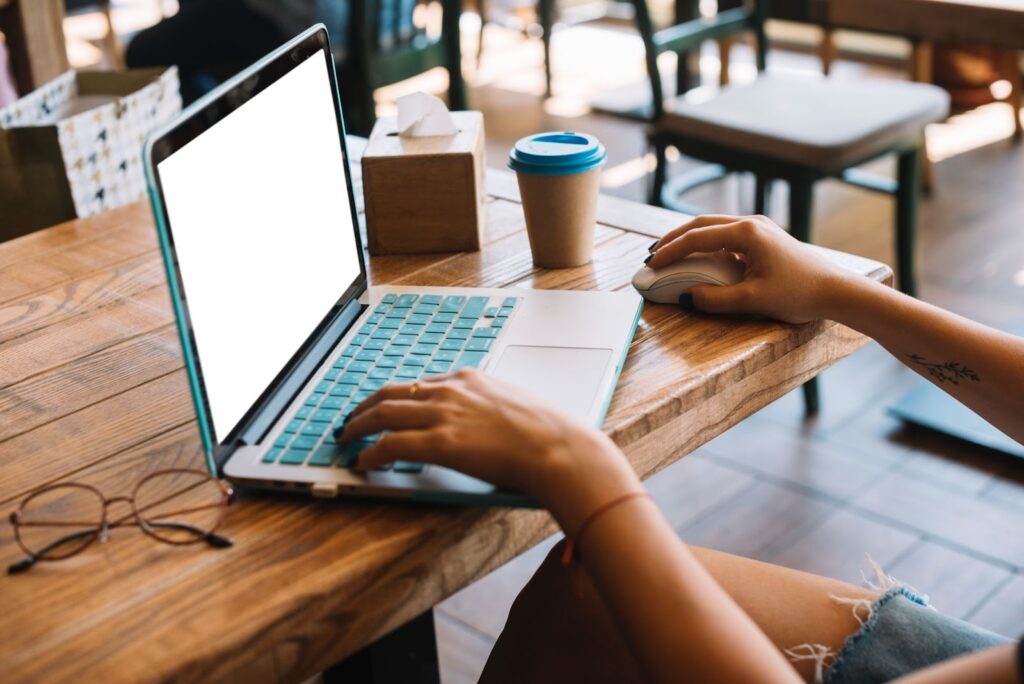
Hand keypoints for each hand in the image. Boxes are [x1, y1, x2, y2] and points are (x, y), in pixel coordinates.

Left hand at [337, 369, 639, 525]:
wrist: (558, 448)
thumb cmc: (548, 434)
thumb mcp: (515, 406)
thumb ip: (492, 409)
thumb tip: (486, 426)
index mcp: (470, 379)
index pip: (419, 384)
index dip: (396, 398)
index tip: (385, 407)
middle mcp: (451, 390)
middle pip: (392, 393)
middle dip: (366, 407)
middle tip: (352, 420)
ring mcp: (444, 414)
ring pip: (383, 414)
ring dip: (359, 426)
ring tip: (346, 439)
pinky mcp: (440, 442)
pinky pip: (391, 445)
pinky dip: (371, 453)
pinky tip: (363, 463)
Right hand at [647, 214, 855, 323]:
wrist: (836, 291)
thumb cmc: (800, 293)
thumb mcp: (753, 300)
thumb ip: (715, 299)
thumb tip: (686, 297)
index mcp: (747, 233)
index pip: (697, 237)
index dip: (670, 251)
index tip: (651, 264)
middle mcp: (752, 223)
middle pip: (702, 224)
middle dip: (674, 238)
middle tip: (653, 254)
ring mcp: (760, 229)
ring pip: (714, 227)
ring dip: (690, 239)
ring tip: (670, 254)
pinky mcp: (765, 239)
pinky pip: (727, 236)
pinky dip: (707, 244)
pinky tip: (699, 258)